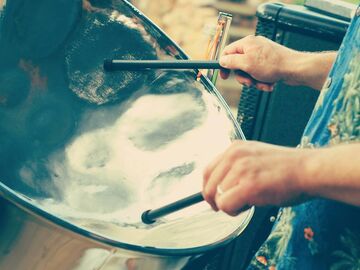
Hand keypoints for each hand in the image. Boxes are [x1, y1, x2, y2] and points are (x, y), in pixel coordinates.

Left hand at [202, 140, 309, 214]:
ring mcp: (240, 170)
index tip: (215, 198)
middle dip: (215, 200)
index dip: (209, 188)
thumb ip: (237, 167)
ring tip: (248, 202)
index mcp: (235, 148)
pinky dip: (234, 211)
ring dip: (230, 205)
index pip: (208, 170)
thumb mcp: (255, 157)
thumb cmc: (287, 168)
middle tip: (228, 207)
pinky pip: (226, 205)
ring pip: (217, 197)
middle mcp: (234, 156)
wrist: (308, 170)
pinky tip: (249, 206)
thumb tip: (221, 185)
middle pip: (208, 185)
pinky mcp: (247, 186)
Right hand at [219, 35, 336, 90]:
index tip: (224, 76)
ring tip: (263, 82)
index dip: (224, 65)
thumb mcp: (247, 63)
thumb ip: (231, 61)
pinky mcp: (269, 64)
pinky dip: (263, 82)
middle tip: (250, 81)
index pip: (228, 52)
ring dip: (254, 81)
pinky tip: (270, 83)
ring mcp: (262, 56)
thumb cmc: (273, 64)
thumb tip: (222, 61)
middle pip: (238, 65)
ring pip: (249, 73)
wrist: (295, 69)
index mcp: (247, 43)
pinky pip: (259, 75)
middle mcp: (254, 47)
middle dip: (244, 77)